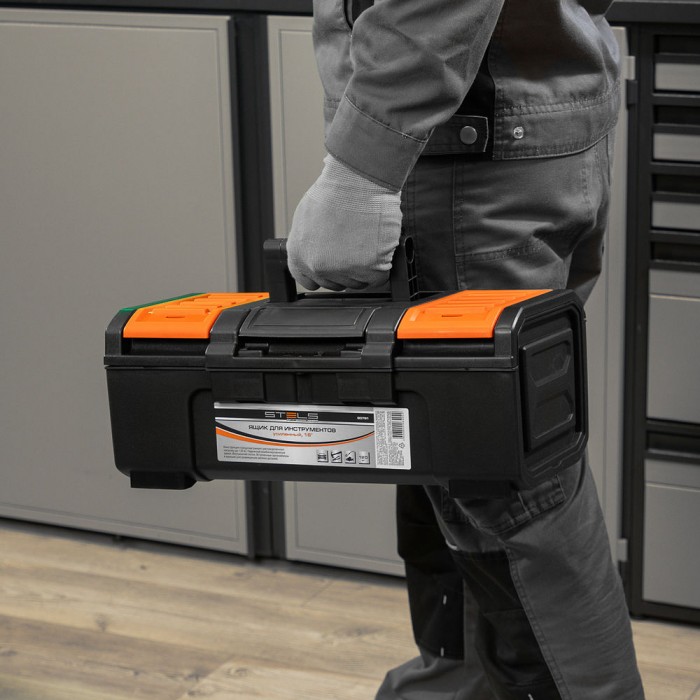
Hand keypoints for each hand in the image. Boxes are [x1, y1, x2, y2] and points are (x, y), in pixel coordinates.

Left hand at [286, 155, 401, 290]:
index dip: (322, 274)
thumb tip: (317, 254)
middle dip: (344, 269)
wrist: (358, 181)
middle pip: (335, 283)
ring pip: (357, 282)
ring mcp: (344, 270)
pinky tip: (377, 246)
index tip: (331, 268)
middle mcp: (319, 266)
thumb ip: (309, 244)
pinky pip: (378, 278)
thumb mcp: (307, 219)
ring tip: (366, 241)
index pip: (308, 280)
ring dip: (364, 268)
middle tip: (354, 248)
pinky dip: (382, 265)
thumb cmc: (336, 191)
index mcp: (299, 255)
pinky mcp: (370, 270)